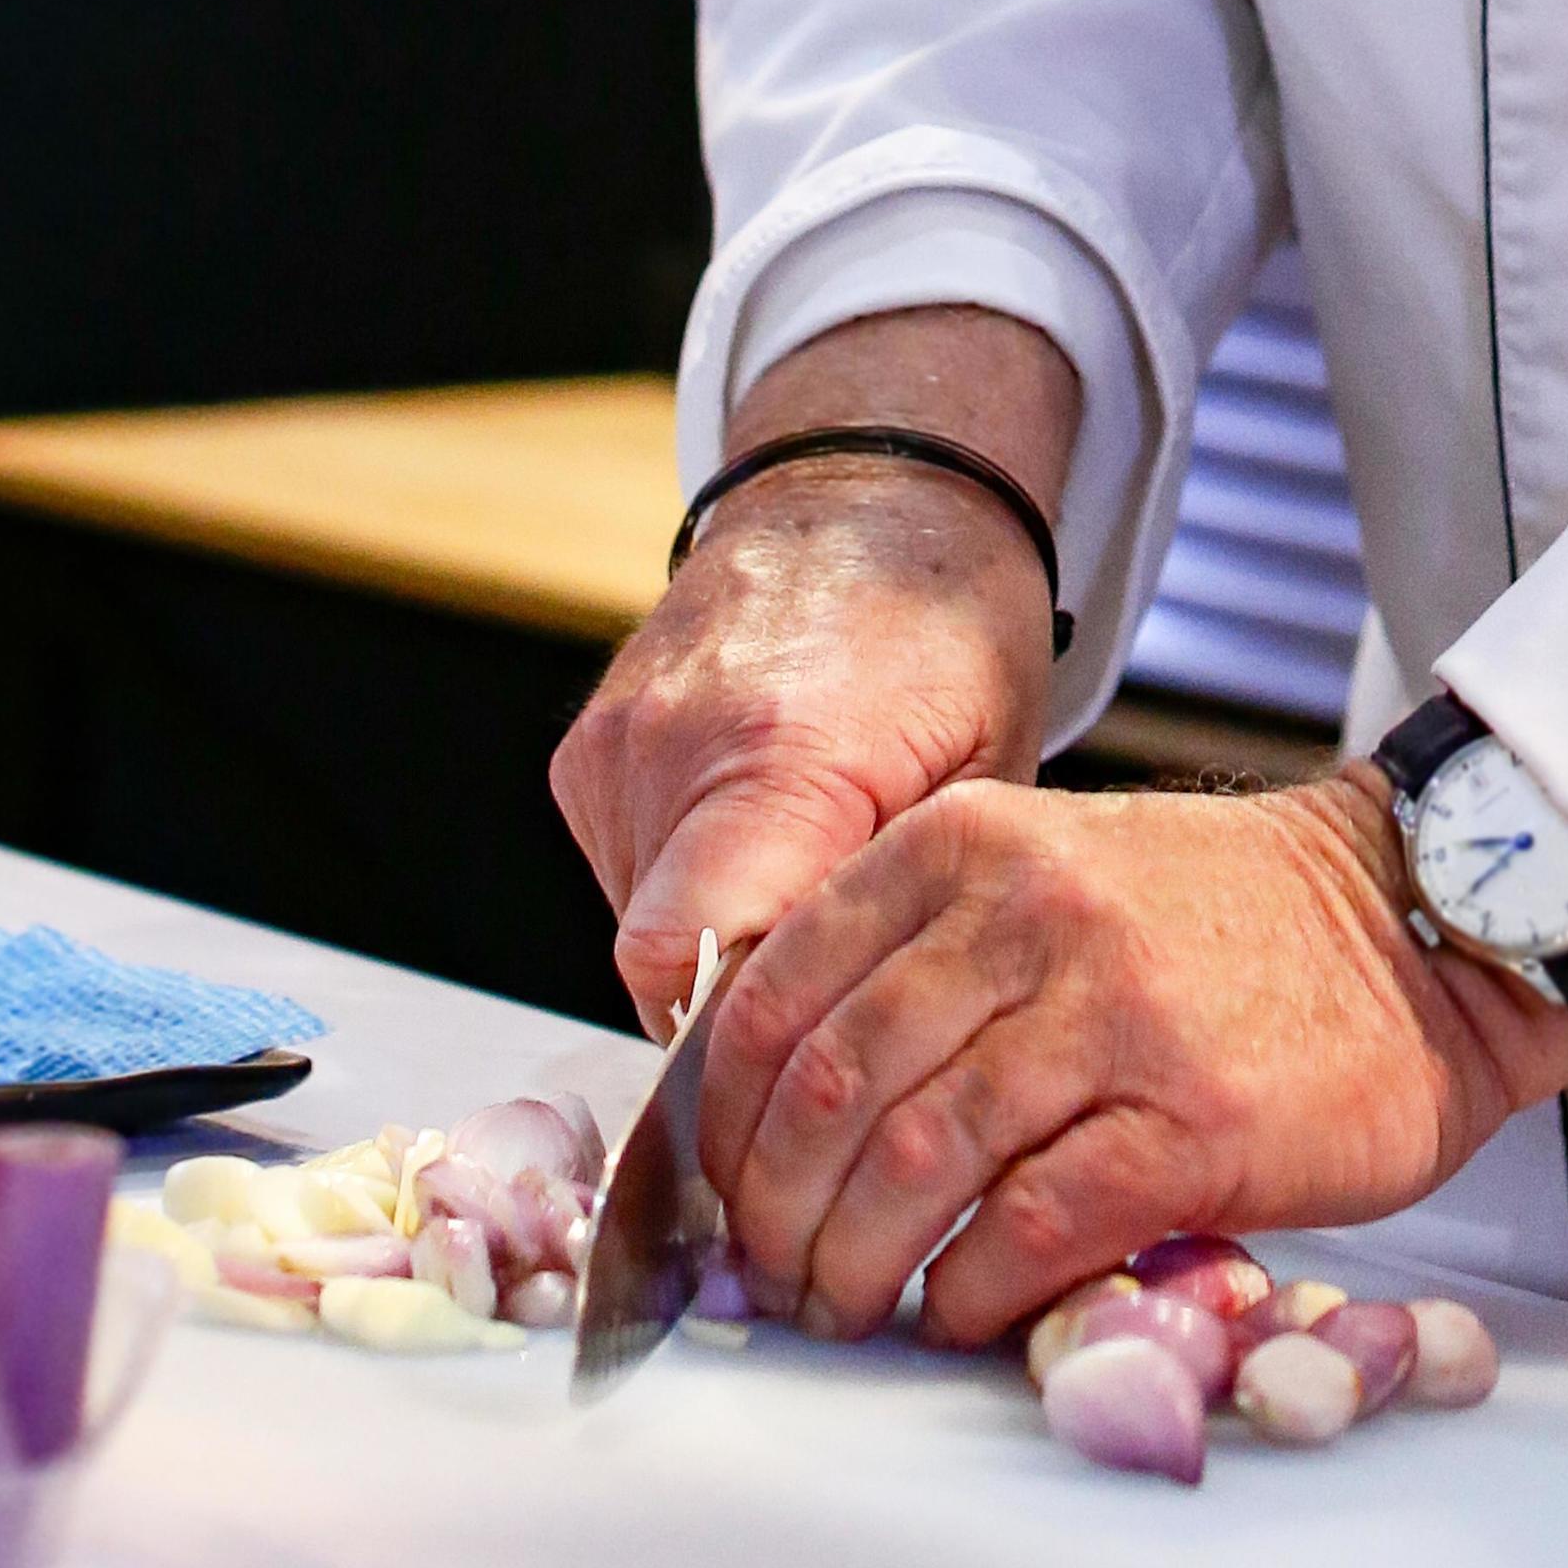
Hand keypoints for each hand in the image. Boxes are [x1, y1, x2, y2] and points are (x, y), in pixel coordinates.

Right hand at [550, 306, 1077, 1031]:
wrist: (870, 496)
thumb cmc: (949, 632)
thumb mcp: (984, 777)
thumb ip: (904, 909)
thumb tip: (856, 1041)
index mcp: (780, 756)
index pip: (686, 965)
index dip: (742, 1045)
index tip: (814, 1072)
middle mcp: (667, 751)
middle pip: (667, 969)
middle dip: (754, 1011)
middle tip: (848, 997)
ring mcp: (611, 752)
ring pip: (645, 936)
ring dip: (727, 951)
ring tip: (820, 891)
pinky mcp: (582, 759)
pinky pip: (630, 880)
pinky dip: (695, 896)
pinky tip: (771, 844)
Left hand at [697, 770, 1567, 1347]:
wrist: (1422, 926)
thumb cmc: (1224, 922)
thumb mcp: (1048, 874)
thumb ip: (920, 958)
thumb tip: (784, 1110)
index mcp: (965, 847)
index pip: (775, 994)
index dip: (719, 1120)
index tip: (713, 1192)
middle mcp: (1028, 917)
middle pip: (830, 1090)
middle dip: (772, 1212)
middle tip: (771, 1276)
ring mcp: (1114, 1018)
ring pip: (914, 1162)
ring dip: (854, 1264)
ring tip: (845, 1308)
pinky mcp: (1194, 1123)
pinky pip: (1029, 1227)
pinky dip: (967, 1290)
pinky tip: (953, 1314)